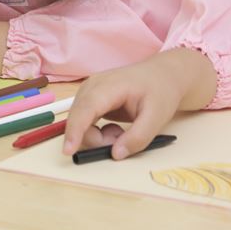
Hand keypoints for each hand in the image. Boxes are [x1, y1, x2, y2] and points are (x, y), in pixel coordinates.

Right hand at [61, 48, 217, 159]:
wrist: (162, 75)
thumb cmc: (160, 91)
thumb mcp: (157, 117)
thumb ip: (138, 138)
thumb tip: (116, 154)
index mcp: (110, 85)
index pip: (86, 108)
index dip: (75, 130)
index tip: (68, 150)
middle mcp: (92, 86)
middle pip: (80, 120)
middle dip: (97, 140)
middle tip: (121, 141)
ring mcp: (88, 92)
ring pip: (80, 124)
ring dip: (98, 137)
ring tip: (120, 132)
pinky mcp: (89, 100)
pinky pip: (84, 124)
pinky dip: (97, 133)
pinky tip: (114, 128)